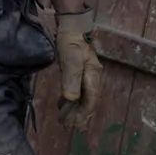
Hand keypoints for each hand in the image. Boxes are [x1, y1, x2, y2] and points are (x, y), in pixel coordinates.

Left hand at [56, 8, 102, 130]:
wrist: (72, 26)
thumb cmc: (71, 42)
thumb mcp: (70, 60)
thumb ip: (71, 79)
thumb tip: (72, 98)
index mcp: (92, 77)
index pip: (90, 101)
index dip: (83, 114)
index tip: (75, 125)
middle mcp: (91, 79)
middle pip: (87, 102)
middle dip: (78, 116)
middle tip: (68, 128)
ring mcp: (85, 76)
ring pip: (81, 98)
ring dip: (74, 111)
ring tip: (65, 122)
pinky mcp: (77, 72)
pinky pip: (76, 91)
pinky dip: (70, 101)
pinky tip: (63, 106)